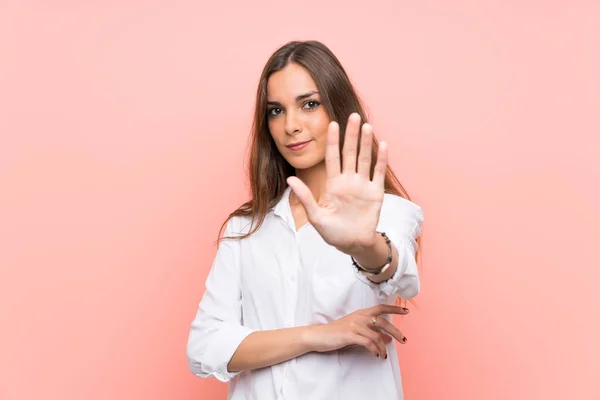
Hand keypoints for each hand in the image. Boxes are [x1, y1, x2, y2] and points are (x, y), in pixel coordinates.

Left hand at [287, 113, 388, 254]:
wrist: (353, 244)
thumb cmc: (333, 233)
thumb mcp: (316, 216)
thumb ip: (305, 197)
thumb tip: (289, 180)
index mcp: (333, 184)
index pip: (333, 157)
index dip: (332, 141)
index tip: (332, 124)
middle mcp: (349, 181)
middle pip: (350, 153)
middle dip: (351, 135)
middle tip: (353, 116)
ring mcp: (363, 185)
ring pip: (365, 159)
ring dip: (365, 143)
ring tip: (366, 125)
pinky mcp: (375, 193)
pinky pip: (378, 173)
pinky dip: (381, 159)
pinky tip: (382, 144)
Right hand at [308, 305, 408, 358]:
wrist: (319, 335)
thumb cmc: (337, 332)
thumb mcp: (356, 329)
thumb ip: (372, 332)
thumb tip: (388, 337)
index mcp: (361, 313)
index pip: (381, 308)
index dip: (394, 309)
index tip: (406, 311)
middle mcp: (360, 317)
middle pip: (383, 321)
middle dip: (396, 331)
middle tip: (404, 340)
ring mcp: (355, 325)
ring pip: (377, 335)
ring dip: (383, 347)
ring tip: (384, 355)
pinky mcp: (350, 335)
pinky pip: (368, 342)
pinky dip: (375, 349)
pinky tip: (376, 355)